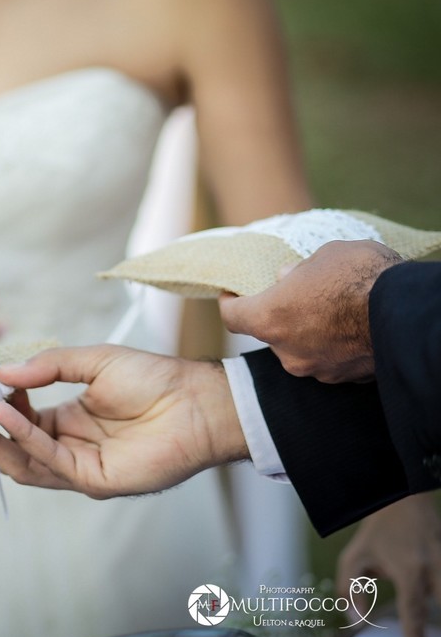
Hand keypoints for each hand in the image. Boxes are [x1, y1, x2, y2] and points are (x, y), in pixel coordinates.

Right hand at [0, 345, 247, 498]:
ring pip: (20, 461)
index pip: (14, 420)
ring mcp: (78, 466)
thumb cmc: (155, 379)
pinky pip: (48, 460)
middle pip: (9, 448)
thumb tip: (0, 372)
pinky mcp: (94, 479)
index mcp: (65, 421)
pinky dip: (22, 437)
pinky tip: (2, 414)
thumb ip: (47, 367)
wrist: (201, 400)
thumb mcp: (92, 361)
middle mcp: (67, 447)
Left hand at [219, 240, 402, 382]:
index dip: (230, 303)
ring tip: (334, 310)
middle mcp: (287, 352)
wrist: (407, 313)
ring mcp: (316, 369)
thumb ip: (298, 271)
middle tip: (300, 295)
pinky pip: (331, 360)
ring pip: (302, 348)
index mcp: (269, 319)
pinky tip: (354, 328)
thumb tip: (287, 278)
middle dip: (281, 315)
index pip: (232, 317)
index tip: (231, 294)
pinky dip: (335, 347)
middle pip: (271, 333)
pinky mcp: (346, 379)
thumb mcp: (323, 256)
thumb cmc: (359, 276)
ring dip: (310, 332)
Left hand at [337, 494, 440, 636]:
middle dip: (438, 626)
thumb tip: (356, 620)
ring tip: (432, 626)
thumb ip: (350, 590)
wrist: (401, 500)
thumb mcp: (354, 558)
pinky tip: (437, 604)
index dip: (415, 633)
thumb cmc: (376, 533)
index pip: (414, 609)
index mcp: (408, 569)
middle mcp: (433, 567)